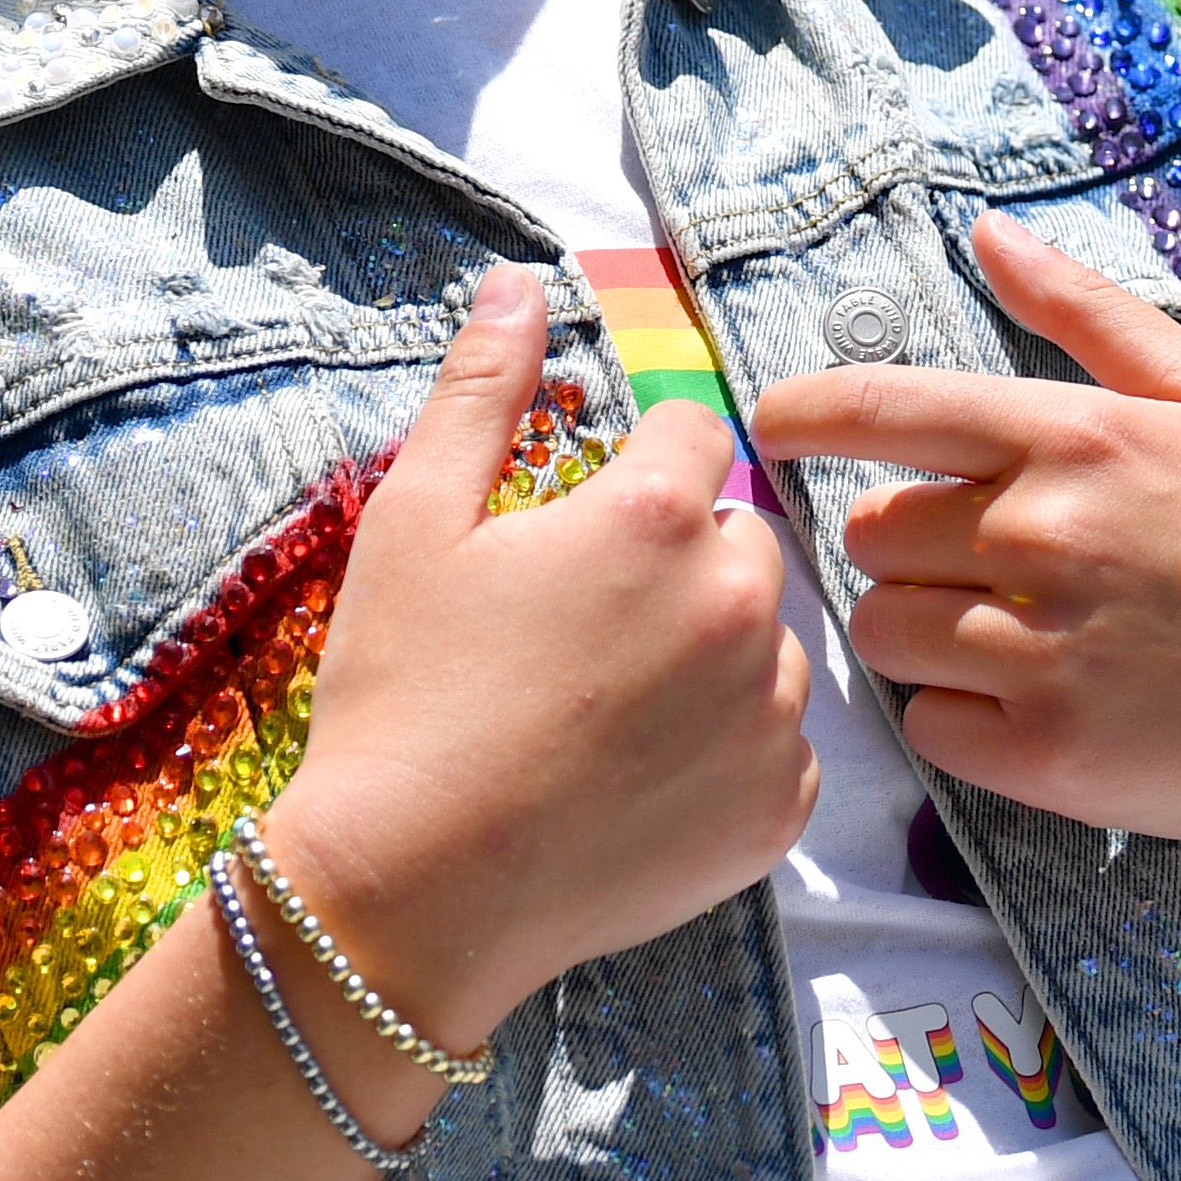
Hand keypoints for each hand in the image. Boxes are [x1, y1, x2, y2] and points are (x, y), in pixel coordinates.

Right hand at [265, 268, 813, 1046]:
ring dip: (711, 657)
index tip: (576, 536)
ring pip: (765, 644)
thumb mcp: (416, 525)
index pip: (692, 436)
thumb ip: (480, 393)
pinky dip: (725, 756)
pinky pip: (776, 750)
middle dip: (677, 563)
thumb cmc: (401, 699)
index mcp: (657, 519)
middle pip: (740, 539)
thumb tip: (517, 286)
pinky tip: (636, 780)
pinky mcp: (778, 812)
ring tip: (604, 713)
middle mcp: (739, 605)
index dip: (630, 475)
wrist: (408, 894)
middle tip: (580, 631)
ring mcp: (769, 716)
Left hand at [752, 215, 1180, 862]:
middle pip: (872, 537)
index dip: (805, 417)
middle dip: (910, 547)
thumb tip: (986, 235)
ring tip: (1019, 635)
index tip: (768, 426)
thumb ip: (1088, 314)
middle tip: (993, 566)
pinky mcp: (1045, 756)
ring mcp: (1041, 651)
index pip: (884, 412)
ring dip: (926, 633)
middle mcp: (1043, 538)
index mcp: (1078, 439)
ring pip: (886, 634)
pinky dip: (962, 718)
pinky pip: (927, 727)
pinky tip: (1041, 702)